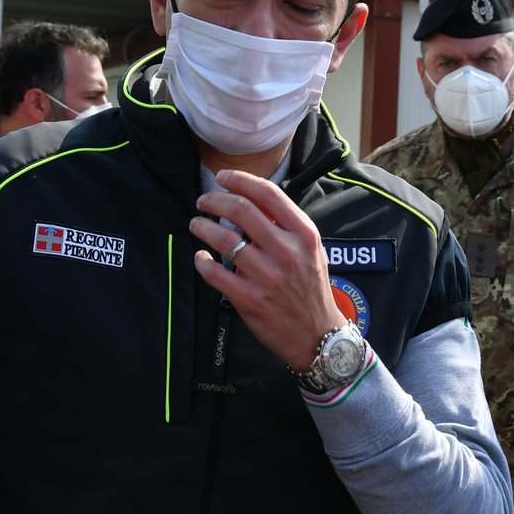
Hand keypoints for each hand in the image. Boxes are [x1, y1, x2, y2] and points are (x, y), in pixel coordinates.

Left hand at [190, 169, 343, 371]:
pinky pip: (215, 273)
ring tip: (196, 224)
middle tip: (203, 201)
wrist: (317, 335)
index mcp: (303, 234)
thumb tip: (249, 199)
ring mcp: (267, 276)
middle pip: (241, 209)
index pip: (267, 194)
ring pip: (223, 238)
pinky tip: (200, 257)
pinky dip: (202, 262)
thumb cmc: (311, 287)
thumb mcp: (311, 250)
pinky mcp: (249, 299)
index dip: (240, 180)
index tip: (222, 178)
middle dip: (214, 199)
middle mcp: (286, 251)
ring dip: (202, 226)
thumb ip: (285, 225)